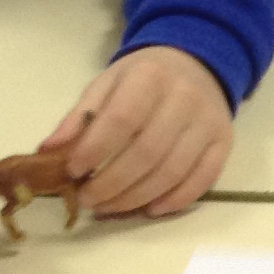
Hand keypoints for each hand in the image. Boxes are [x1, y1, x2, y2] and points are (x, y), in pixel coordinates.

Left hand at [41, 45, 232, 217]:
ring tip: (109, 207)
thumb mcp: (107, 84)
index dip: (95, 150)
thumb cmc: (143, 79)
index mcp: (150, 78)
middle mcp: (185, 98)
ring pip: (172, 172)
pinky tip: (149, 209)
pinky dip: (175, 201)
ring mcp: (208, 123)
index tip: (72, 171)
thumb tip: (49, 152)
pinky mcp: (224, 143)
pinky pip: (203, 180)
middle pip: (147, 152)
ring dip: (137, 198)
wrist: (197, 64)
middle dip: (112, 184)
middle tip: (87, 199)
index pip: (122, 119)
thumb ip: (79, 117)